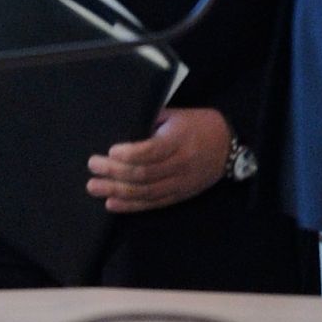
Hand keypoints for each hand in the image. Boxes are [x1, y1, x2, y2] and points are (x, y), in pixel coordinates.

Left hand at [87, 108, 231, 213]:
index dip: (129, 154)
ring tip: (94, 187)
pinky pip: (153, 204)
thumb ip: (151, 121)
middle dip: (115, 172)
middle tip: (93, 167)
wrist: (228, 147)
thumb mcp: (176, 115)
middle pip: (144, 173)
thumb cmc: (198, 125)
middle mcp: (180, 164)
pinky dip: (131, 206)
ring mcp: (180, 183)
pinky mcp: (179, 196)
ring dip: (117, 191)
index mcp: (179, 140)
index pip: (152, 151)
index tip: (110, 151)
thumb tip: (122, 129)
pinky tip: (112, 203)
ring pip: (146, 192)